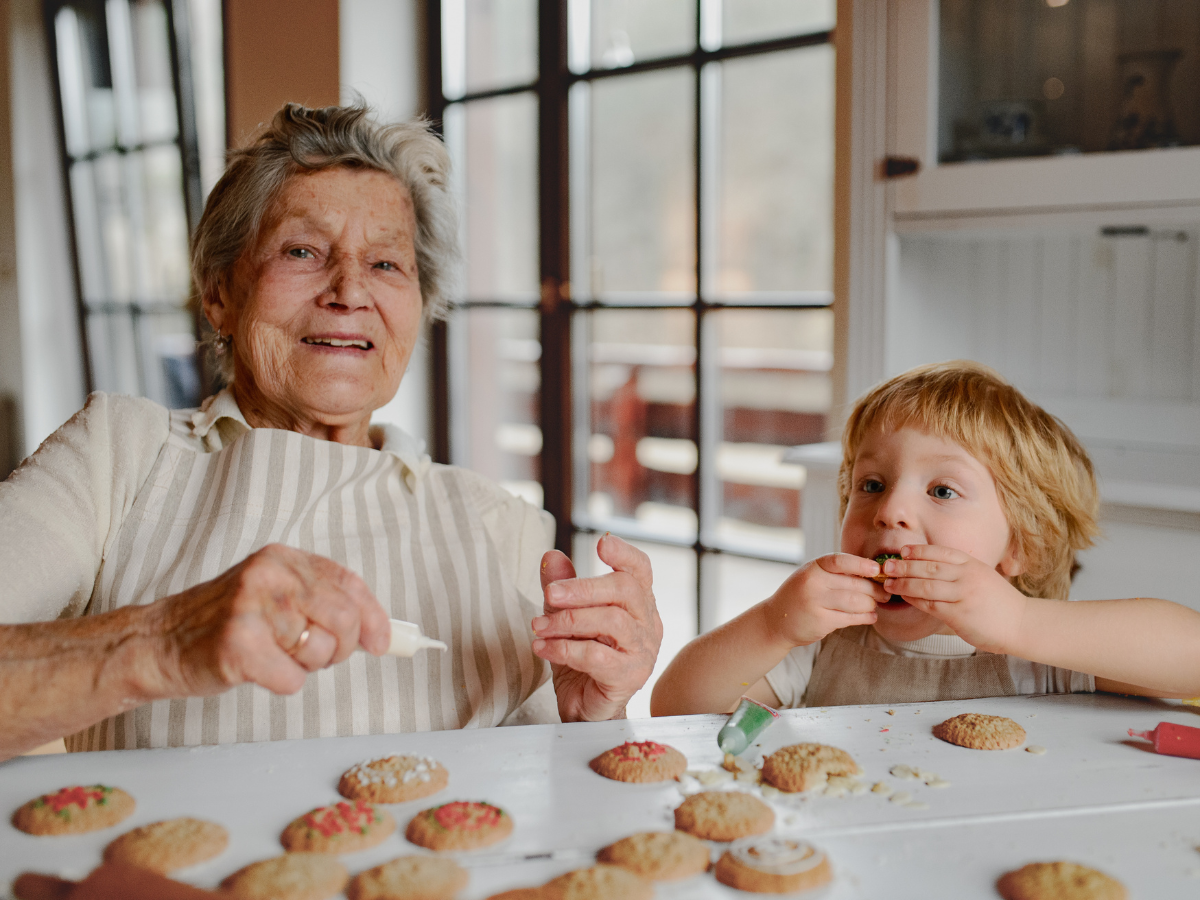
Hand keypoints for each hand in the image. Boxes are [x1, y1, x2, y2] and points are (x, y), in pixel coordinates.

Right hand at [145, 544, 390, 698]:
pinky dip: (281, 683)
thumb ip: (320, 601)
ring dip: (304, 666)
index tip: (382, 642)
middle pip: (345, 619)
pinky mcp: (239, 645)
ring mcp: (252, 607)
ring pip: (320, 651)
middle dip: (340, 647)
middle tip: (313, 654)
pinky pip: (293, 680)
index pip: (350, 584)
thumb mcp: (272, 593)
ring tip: (272, 654)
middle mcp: (270, 575)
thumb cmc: (222, 622)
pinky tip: (254, 670)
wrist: (157, 641)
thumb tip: (378, 631)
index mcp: (283, 559)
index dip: (373, 617)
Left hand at [532, 534, 662, 721]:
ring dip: (568, 620)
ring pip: (612, 621)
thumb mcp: (565, 620)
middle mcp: (647, 624)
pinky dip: (564, 648)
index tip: (602, 542)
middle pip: (625, 589)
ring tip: (539, 626)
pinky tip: (542, 647)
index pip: (640, 570)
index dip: (624, 553)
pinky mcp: (630, 677)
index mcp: (637, 604)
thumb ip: (562, 588)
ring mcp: (643, 651)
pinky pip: (597, 656)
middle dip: (583, 587)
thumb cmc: (581, 662)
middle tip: (550, 593)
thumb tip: (550, 556)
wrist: (586, 711)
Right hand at [765, 553, 886, 644]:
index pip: (841, 561)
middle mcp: (813, 584)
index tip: (878, 570)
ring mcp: (816, 603)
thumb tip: (872, 572)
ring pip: (855, 602)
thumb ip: (836, 573)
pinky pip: (850, 618)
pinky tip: (871, 616)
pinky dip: (865, 617)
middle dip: (875, 589)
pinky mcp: (821, 622)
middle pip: (854, 585)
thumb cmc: (800, 594)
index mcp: (813, 568)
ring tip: (877, 604)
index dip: (862, 565)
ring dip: (872, 604)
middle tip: (885, 592)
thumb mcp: (812, 576)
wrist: (776, 620)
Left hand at [882, 544, 1027, 651]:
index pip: (941, 552)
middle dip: (905, 565)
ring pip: (925, 585)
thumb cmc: (1000, 603)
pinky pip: (930, 604)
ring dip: (903, 583)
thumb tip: (932, 568)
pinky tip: (904, 598)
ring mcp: (963, 594)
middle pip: (929, 566)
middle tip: (887, 566)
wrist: (1022, 624)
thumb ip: (961, 572)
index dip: (919, 551)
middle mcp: (967, 576)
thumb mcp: (983, 577)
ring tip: (888, 583)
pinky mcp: (959, 613)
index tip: (903, 551)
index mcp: (973, 564)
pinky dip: (914, 600)